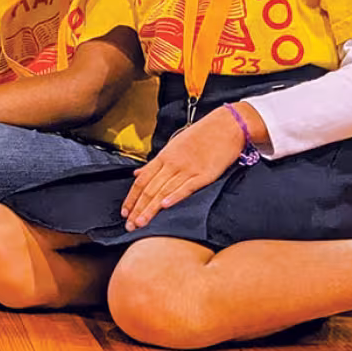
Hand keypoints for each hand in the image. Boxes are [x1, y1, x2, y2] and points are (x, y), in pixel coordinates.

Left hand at [121, 106, 244, 230]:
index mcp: (164, 157)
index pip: (142, 180)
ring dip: (151, 209)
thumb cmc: (201, 135)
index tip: (125, 212)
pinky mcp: (204, 174)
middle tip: (129, 225)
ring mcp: (188, 169)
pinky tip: (165, 207)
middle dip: (138, 209)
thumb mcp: (173, 145)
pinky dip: (175, 196)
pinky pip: (187, 187)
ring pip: (164, 191)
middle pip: (150, 189)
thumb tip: (137, 174)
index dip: (131, 198)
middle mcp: (172, 163)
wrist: (226, 125)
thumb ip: (155, 163)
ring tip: (141, 223)